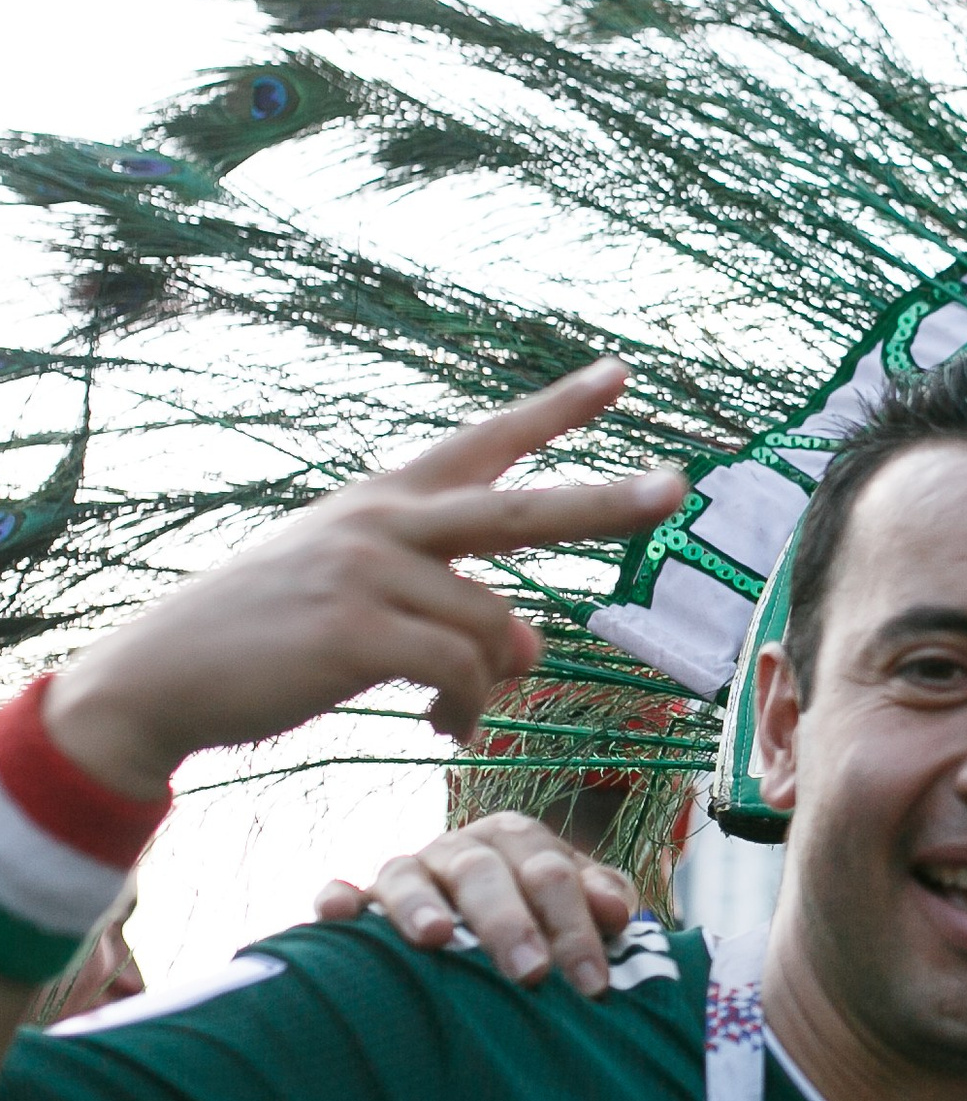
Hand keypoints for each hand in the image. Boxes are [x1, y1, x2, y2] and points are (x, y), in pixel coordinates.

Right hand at [41, 364, 684, 799]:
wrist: (156, 679)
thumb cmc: (262, 637)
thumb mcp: (352, 590)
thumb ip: (444, 600)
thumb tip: (531, 646)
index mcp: (384, 502)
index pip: (484, 442)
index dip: (555, 410)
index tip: (619, 375)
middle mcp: (384, 523)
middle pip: (521, 511)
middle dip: (606, 501)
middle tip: (677, 488)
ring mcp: (369, 573)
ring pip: (495, 630)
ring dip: (494, 684)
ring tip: (459, 711)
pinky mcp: (356, 632)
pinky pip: (461, 674)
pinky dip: (468, 710)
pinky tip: (446, 726)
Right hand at [315, 815, 637, 994]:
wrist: (481, 928)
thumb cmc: (541, 921)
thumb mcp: (579, 907)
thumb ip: (603, 901)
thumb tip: (618, 912)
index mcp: (518, 840)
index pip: (550, 872)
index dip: (574, 926)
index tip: (593, 983)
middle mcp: (461, 849)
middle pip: (483, 871)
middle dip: (510, 923)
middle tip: (531, 974)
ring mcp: (410, 870)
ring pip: (408, 875)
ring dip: (421, 905)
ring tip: (437, 940)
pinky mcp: (363, 898)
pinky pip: (344, 891)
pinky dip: (339, 898)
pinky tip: (338, 916)